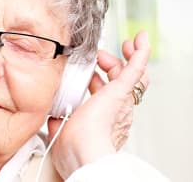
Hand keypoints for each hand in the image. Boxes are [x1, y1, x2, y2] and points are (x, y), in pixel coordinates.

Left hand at [48, 31, 150, 177]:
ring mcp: (119, 101)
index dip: (95, 78)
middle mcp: (114, 110)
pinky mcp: (121, 92)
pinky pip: (136, 70)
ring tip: (126, 44)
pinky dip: (140, 54)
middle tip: (103, 55)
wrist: (82, 151)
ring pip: (130, 75)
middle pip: (117, 82)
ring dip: (127, 57)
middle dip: (112, 64)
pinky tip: (141, 42)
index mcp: (100, 119)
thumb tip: (52, 115)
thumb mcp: (59, 130)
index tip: (86, 71)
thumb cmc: (72, 148)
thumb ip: (56, 120)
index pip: (102, 94)